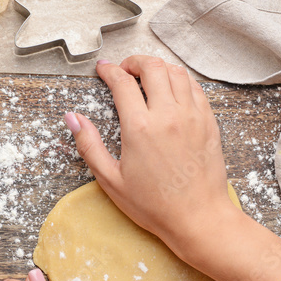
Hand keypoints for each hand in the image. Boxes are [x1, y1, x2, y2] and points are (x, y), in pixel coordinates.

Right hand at [65, 55, 280, 280]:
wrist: (198, 218)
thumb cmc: (153, 205)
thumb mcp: (110, 179)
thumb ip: (89, 145)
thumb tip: (72, 118)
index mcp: (140, 128)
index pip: (123, 82)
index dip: (109, 70)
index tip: (102, 69)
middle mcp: (168, 115)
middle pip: (152, 67)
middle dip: (134, 62)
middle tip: (124, 71)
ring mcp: (192, 116)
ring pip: (176, 72)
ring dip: (159, 68)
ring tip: (147, 78)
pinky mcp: (208, 122)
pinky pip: (195, 88)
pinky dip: (180, 80)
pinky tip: (171, 91)